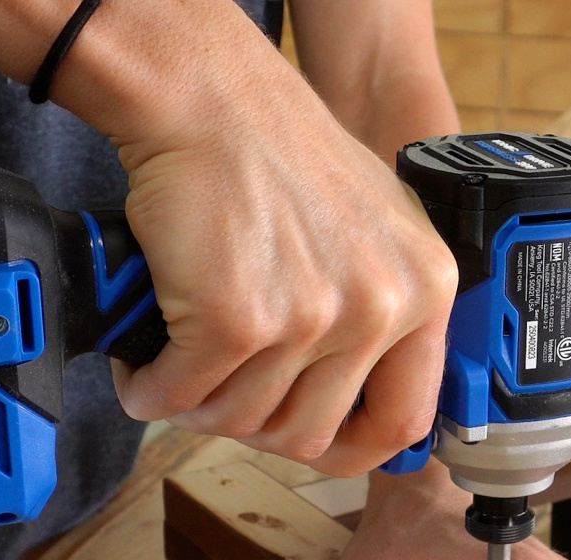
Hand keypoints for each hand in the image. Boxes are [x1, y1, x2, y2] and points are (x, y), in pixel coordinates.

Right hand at [107, 25, 456, 475]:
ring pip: (242, 421)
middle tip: (224, 393)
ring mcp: (312, 317)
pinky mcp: (238, 319)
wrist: (211, 100)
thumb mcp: (378, 232)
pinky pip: (184, 394)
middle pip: (311, 434)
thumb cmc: (281, 157)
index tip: (320, 444)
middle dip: (254, 426)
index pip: (406, 420)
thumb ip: (385, 312)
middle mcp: (380, 308)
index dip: (355, 447)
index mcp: (425, 292)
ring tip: (180, 369)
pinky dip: (151, 389)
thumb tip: (368, 397)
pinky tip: (145, 365)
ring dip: (197, 406)